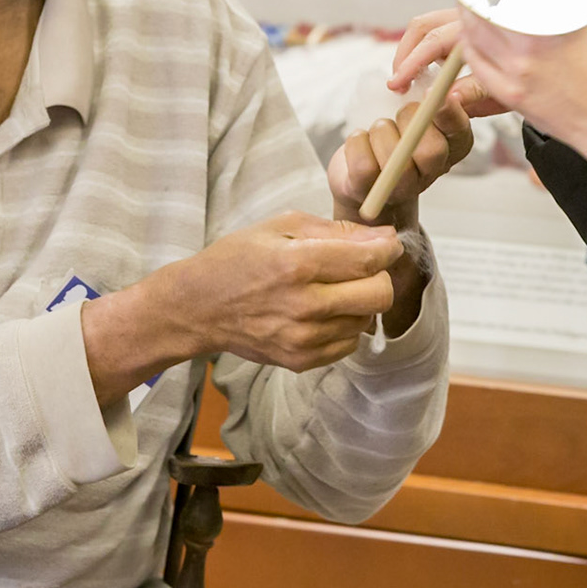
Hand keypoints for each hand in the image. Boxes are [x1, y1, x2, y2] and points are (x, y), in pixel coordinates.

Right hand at [83, 213, 402, 398]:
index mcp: (297, 264)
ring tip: (334, 289)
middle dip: (380, 276)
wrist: (197, 307)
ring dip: (360, 302)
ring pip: (367, 320)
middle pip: (379, 295)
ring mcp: (303, 339)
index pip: (369, 261)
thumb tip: (383, 237)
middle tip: (363, 267)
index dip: (389, 250)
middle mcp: (304, 305)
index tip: (388, 244)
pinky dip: (345, 325)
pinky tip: (323, 311)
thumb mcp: (280, 226)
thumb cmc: (236, 259)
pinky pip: (349, 344)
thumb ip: (335, 230)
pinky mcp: (300, 361)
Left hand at [326, 93, 473, 227]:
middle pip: (431, 151)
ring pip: (394, 158)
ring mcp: (402, 187)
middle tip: (400, 111)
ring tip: (378, 128)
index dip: (448, 111)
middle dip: (410, 120)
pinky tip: (361, 139)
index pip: (460, 132)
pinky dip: (357, 142)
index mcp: (451, 147)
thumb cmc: (394, 134)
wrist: (363, 175)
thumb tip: (435, 79)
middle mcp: (432, 171)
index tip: (431, 90)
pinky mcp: (370, 192)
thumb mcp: (417, 112)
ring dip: (380, 131)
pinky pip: (364, 166)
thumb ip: (428, 98)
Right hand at [388, 9, 509, 118]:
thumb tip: (443, 96)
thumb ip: (470, 94)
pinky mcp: (456, 26)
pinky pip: (431, 30)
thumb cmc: (517, 84)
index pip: (434, 41)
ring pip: (424, 26)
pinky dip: (420, 49)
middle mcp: (467, 21)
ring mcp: (460, 20)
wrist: (532, 75)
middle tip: (397, 84)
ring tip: (406, 80)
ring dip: (410, 51)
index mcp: (477, 34)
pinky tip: (420, 73)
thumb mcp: (497, 93)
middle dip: (404, 55)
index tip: (398, 83)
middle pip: (422, 27)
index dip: (411, 62)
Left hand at [457, 13, 586, 180]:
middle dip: (473, 2)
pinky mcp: (510, 95)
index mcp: (547, 26)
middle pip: (481, 16)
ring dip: (468, 24)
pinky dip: (471, 50)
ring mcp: (516, 74)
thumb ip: (549, 13)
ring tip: (471, 15)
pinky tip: (473, 44)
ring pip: (473, 39)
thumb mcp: (582, 30)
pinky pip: (477, 66)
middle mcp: (528, 49)